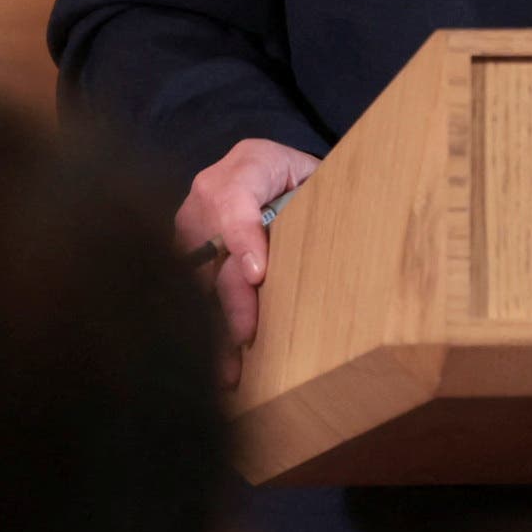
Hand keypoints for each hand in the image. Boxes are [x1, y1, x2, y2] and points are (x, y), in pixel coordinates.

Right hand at [179, 137, 319, 360]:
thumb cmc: (309, 182)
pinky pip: (188, 289)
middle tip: (246, 336)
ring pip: (194, 274)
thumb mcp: (323, 180)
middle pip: (210, 245)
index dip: (241, 236)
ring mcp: (191, 221)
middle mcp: (210, 190)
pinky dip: (204, 327)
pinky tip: (216, 364)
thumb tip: (347, 237)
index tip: (257, 274)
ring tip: (226, 369)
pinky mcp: (184, 251)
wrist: (278, 177)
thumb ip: (325, 202)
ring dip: (210, 322)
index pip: (233, 197)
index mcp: (250, 163)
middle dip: (228, 296)